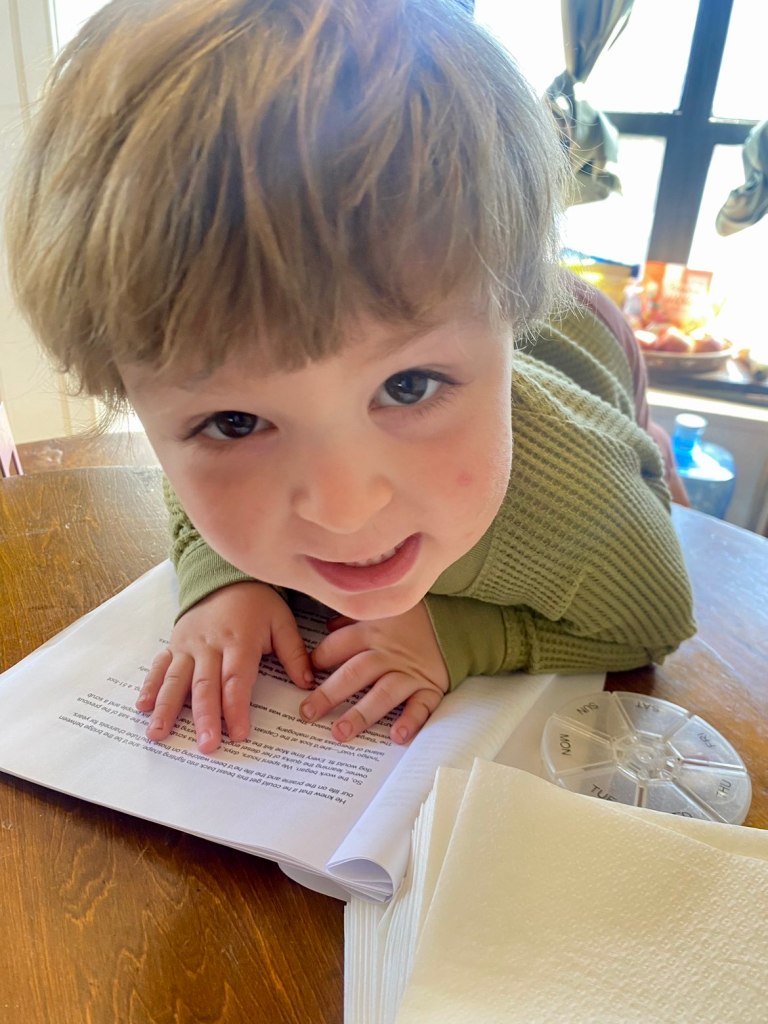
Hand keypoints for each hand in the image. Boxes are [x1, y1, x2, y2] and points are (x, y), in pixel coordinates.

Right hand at [136, 582, 313, 753]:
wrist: (225, 577)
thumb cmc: (258, 603)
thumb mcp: (282, 622)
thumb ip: (294, 654)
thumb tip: (308, 684)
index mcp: (239, 640)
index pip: (236, 680)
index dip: (236, 708)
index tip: (238, 734)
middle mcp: (210, 644)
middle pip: (205, 685)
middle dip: (204, 717)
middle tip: (205, 745)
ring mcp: (188, 645)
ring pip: (176, 679)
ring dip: (167, 708)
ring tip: (159, 734)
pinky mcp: (174, 645)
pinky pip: (160, 667)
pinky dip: (151, 687)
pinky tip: (143, 707)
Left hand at [300, 601, 448, 744]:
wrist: (458, 623)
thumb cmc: (412, 619)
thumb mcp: (382, 608)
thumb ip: (353, 618)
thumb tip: (326, 625)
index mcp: (371, 630)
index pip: (338, 646)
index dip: (318, 660)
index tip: (303, 677)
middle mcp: (388, 652)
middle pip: (354, 673)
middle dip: (329, 694)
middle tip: (308, 713)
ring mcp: (410, 671)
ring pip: (382, 693)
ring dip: (361, 714)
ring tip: (339, 732)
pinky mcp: (431, 687)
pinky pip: (421, 706)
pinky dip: (410, 721)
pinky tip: (396, 736)